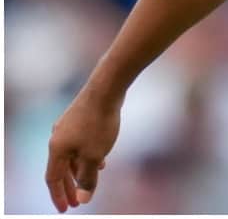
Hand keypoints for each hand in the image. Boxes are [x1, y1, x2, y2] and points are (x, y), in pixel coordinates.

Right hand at [46, 87, 120, 211]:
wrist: (106, 88)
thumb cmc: (99, 123)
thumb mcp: (95, 156)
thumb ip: (88, 178)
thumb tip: (83, 200)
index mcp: (56, 149)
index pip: (53, 179)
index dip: (59, 196)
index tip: (65, 209)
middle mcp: (57, 138)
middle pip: (60, 168)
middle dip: (69, 187)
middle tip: (75, 203)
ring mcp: (67, 127)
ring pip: (71, 156)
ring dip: (80, 171)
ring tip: (90, 182)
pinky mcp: (79, 118)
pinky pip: (79, 144)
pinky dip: (87, 156)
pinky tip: (101, 159)